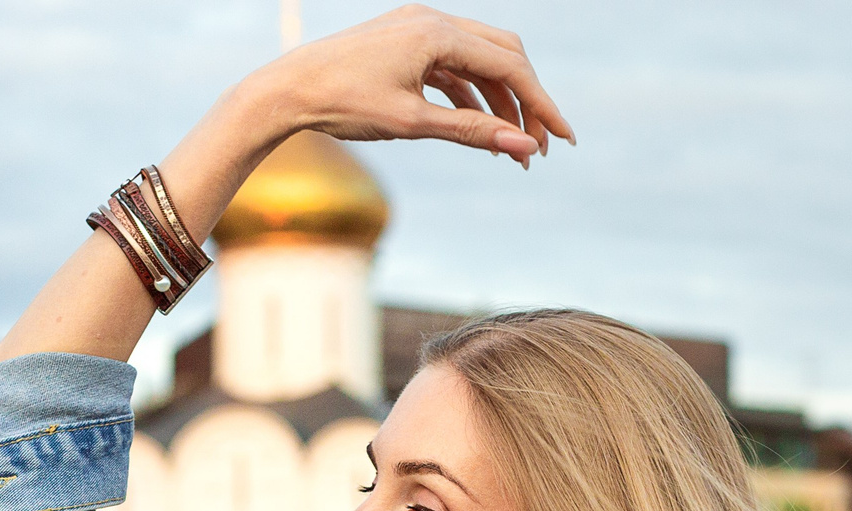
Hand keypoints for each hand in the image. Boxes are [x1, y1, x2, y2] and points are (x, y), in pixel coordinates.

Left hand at [252, 7, 572, 165]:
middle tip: (539, 148)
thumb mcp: (413, 123)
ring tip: (511, 150)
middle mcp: (432, 20)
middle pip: (503, 56)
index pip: (509, 67)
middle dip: (526, 102)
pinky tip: (481, 132)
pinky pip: (453, 67)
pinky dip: (471, 97)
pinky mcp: (406, 43)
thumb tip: (524, 148)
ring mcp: (418, 28)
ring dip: (499, 104)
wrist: (287, 90)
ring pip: (479, 62)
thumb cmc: (343, 104)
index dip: (542, 105)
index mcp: (437, 32)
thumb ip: (472, 133)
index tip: (563, 139)